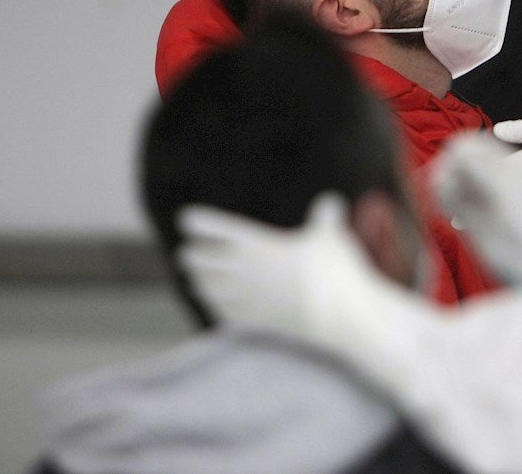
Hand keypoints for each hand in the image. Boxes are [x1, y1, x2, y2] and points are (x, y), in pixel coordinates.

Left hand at [178, 195, 367, 343]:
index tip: (186, 218)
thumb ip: (325, 216)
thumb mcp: (329, 236)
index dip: (199, 222)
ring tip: (192, 279)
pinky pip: (226, 313)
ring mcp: (249, 297)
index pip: (218, 229)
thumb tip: (331, 201)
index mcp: (256, 244)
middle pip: (206, 261)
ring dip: (199, 282)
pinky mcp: (257, 320)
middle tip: (184, 252)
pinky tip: (214, 306)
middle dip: (193, 256)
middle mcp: (245, 270)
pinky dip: (216, 307)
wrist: (337, 315)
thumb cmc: (331, 270)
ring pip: (210, 289)